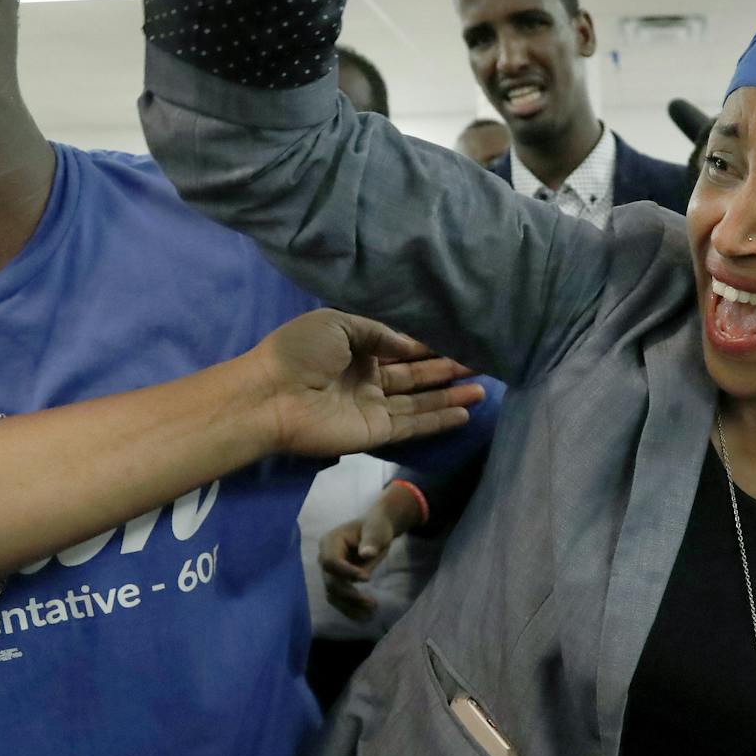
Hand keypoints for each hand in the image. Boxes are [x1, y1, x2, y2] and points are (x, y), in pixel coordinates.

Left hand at [252, 311, 482, 456]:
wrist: (272, 395)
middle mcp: (368, 379)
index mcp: (356, 350)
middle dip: (447, 370)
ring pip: (421, 402)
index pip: (401, 348)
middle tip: (481, 363)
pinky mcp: (375, 432)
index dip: (428, 345)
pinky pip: (413, 425)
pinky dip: (439, 420)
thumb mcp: (338, 323)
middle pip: (416, 376)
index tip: (459, 339)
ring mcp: (373, 407)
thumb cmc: (298, 353)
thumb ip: (378, 332)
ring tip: (483, 389)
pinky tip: (464, 413)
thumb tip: (411, 346)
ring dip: (450, 397)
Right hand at [318, 484, 419, 621]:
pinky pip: (338, 600)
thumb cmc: (375, 526)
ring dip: (350, 606)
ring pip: (333, 594)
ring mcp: (329, 572)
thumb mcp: (377, 529)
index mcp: (330, 541)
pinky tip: (366, 617)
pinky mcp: (336, 583)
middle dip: (350, 594)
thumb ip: (371, 540)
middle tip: (372, 603)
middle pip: (331, 581)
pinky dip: (350, 610)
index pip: (331, 561)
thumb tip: (366, 554)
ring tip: (372, 611)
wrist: (375, 531)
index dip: (346, 572)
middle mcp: (324, 558)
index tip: (367, 578)